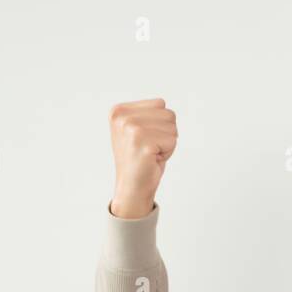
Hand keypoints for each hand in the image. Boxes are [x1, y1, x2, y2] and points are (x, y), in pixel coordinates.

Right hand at [108, 97, 176, 217]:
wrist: (132, 188)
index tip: (145, 139)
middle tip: (150, 148)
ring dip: (167, 143)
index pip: (160, 103)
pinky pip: (173, 140)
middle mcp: (122, 117)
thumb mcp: (138, 129)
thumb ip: (147, 113)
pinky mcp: (142, 142)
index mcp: (118, 110)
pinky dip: (168, 152)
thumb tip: (162, 103)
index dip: (160, 124)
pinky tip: (152, 159)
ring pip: (172, 127)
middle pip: (168, 114)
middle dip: (165, 134)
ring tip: (151, 153)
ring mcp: (131, 128)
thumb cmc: (139, 159)